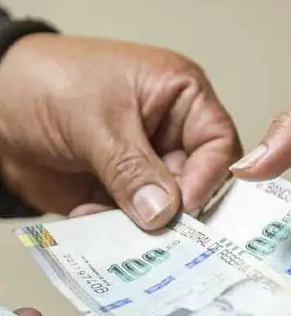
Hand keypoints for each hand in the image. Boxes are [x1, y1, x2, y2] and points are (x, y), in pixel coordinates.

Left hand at [0, 34, 239, 228]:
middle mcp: (173, 132)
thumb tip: (164, 212)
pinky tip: (94, 220)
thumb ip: (133, 169)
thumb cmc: (48, 83)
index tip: (187, 206)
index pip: (218, 142)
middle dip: (178, 208)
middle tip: (163, 233)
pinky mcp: (123, 192)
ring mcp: (148, 165)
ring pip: (169, 207)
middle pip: (200, 181)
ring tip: (123, 231)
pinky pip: (136, 220)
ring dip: (145, 223)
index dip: (209, 176)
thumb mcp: (96, 121)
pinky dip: (119, 229)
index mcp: (182, 97)